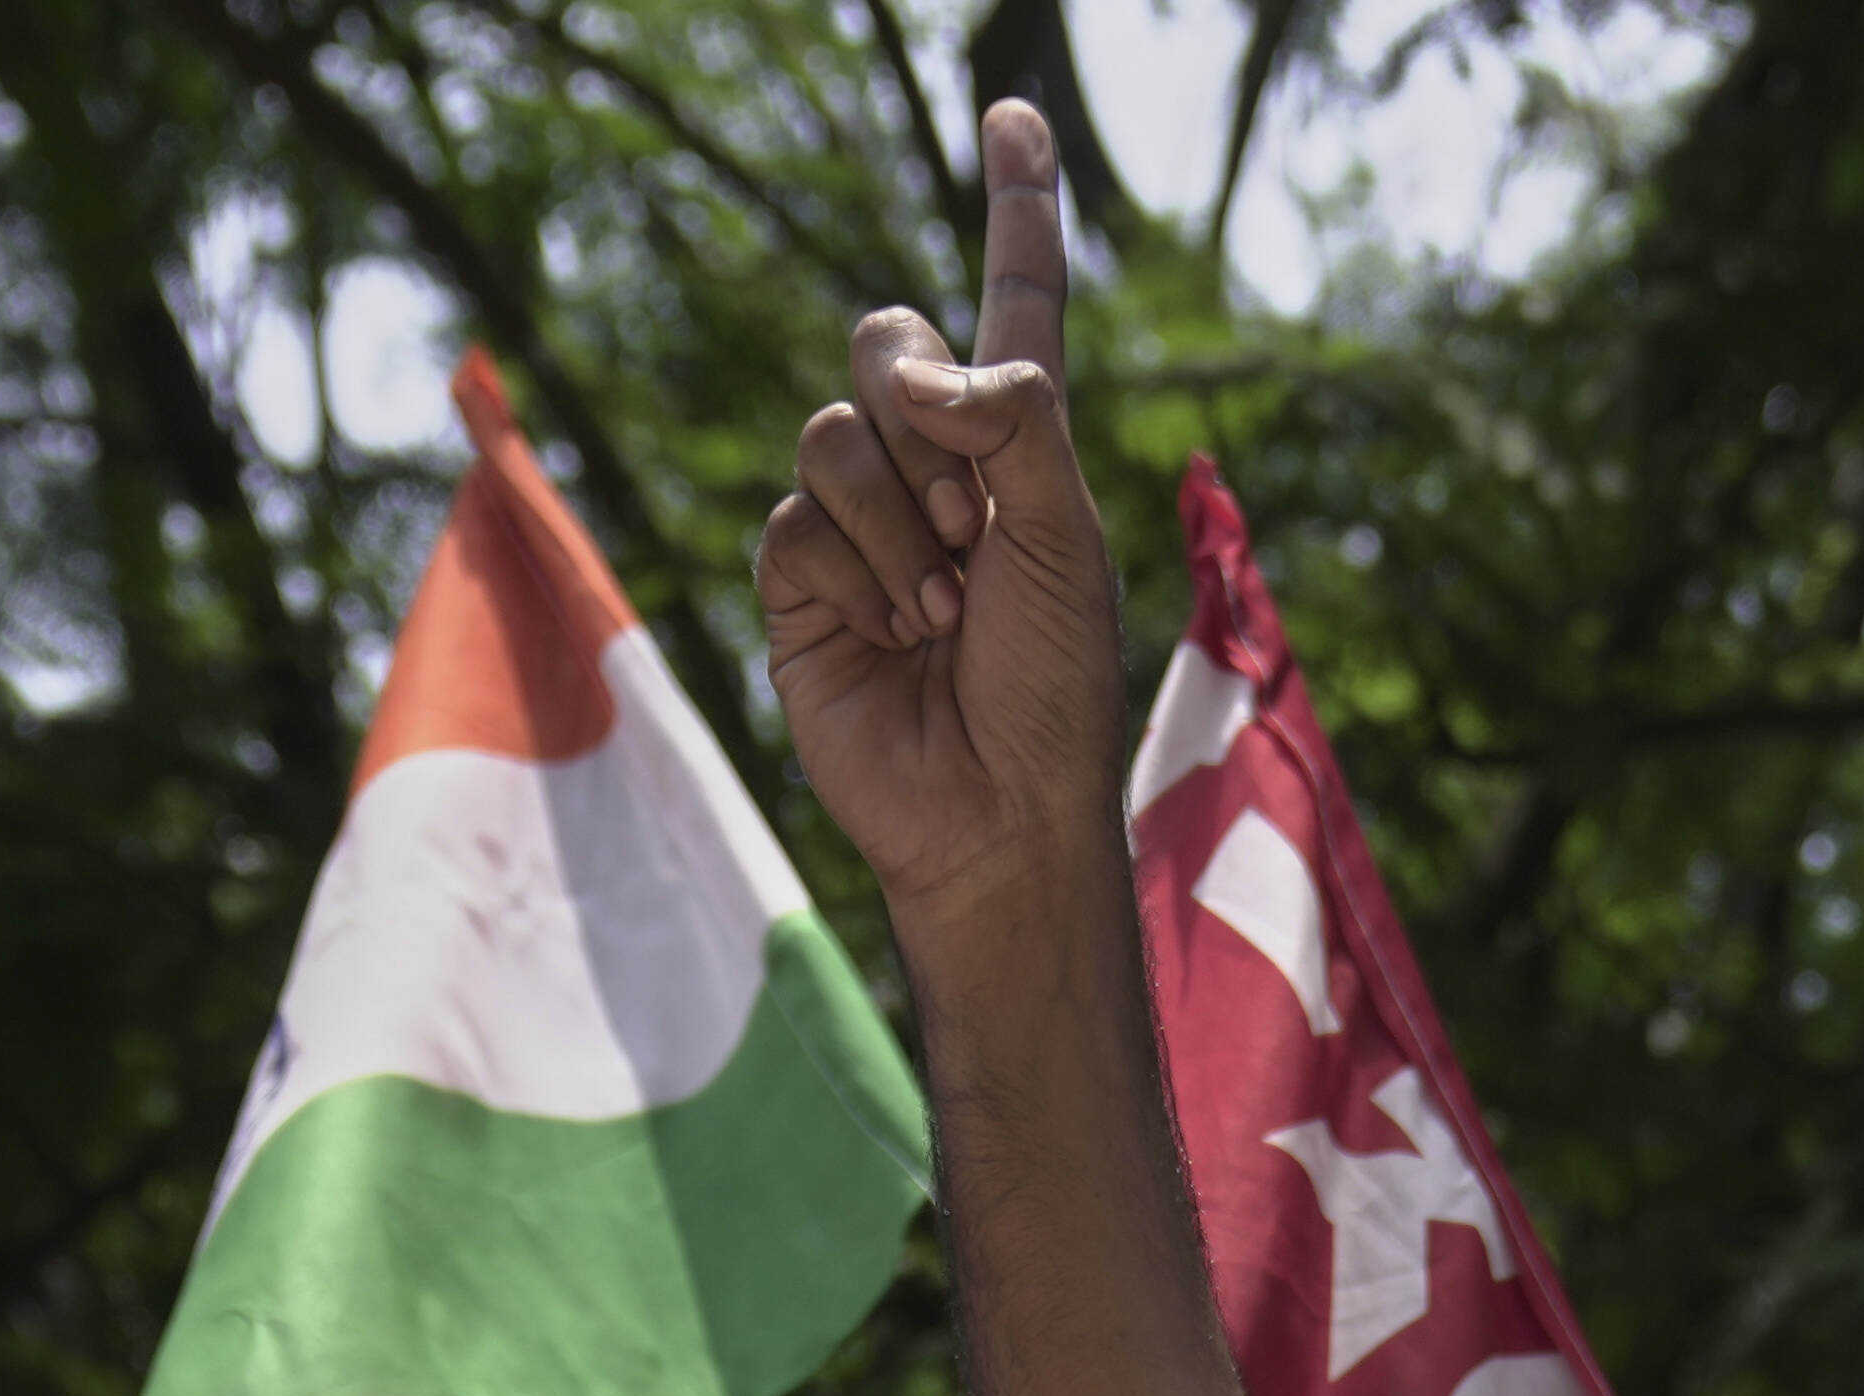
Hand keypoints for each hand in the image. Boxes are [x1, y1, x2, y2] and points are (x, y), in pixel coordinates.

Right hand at [757, 105, 1125, 954]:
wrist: (996, 814)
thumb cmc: (1054, 690)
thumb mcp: (1066, 539)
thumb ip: (1012, 424)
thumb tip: (920, 369)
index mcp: (1019, 442)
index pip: (1013, 296)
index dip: (1014, 206)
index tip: (1011, 112)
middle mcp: (933, 463)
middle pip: (884, 342)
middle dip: (924, 419)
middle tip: (972, 525)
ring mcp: (859, 520)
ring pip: (834, 434)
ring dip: (899, 521)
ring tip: (942, 608)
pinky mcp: (799, 582)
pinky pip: (796, 518)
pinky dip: (855, 571)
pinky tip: (894, 636)